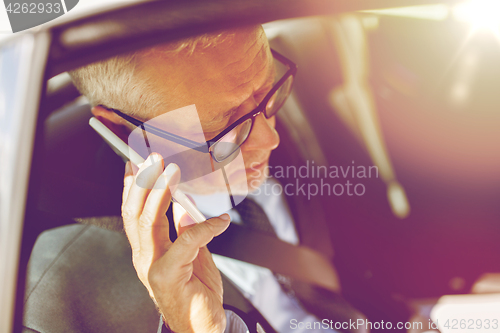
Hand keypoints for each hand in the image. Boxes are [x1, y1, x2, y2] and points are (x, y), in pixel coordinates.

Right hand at [122, 153, 230, 332]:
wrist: (202, 326)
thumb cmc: (196, 292)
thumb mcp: (191, 255)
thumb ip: (184, 232)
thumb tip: (185, 207)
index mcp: (145, 251)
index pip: (132, 213)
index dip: (131, 187)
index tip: (136, 163)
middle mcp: (142, 258)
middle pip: (135, 213)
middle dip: (144, 181)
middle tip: (154, 158)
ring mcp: (151, 267)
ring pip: (149, 221)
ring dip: (161, 192)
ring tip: (172, 171)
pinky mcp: (167, 276)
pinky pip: (187, 240)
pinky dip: (205, 226)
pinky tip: (221, 220)